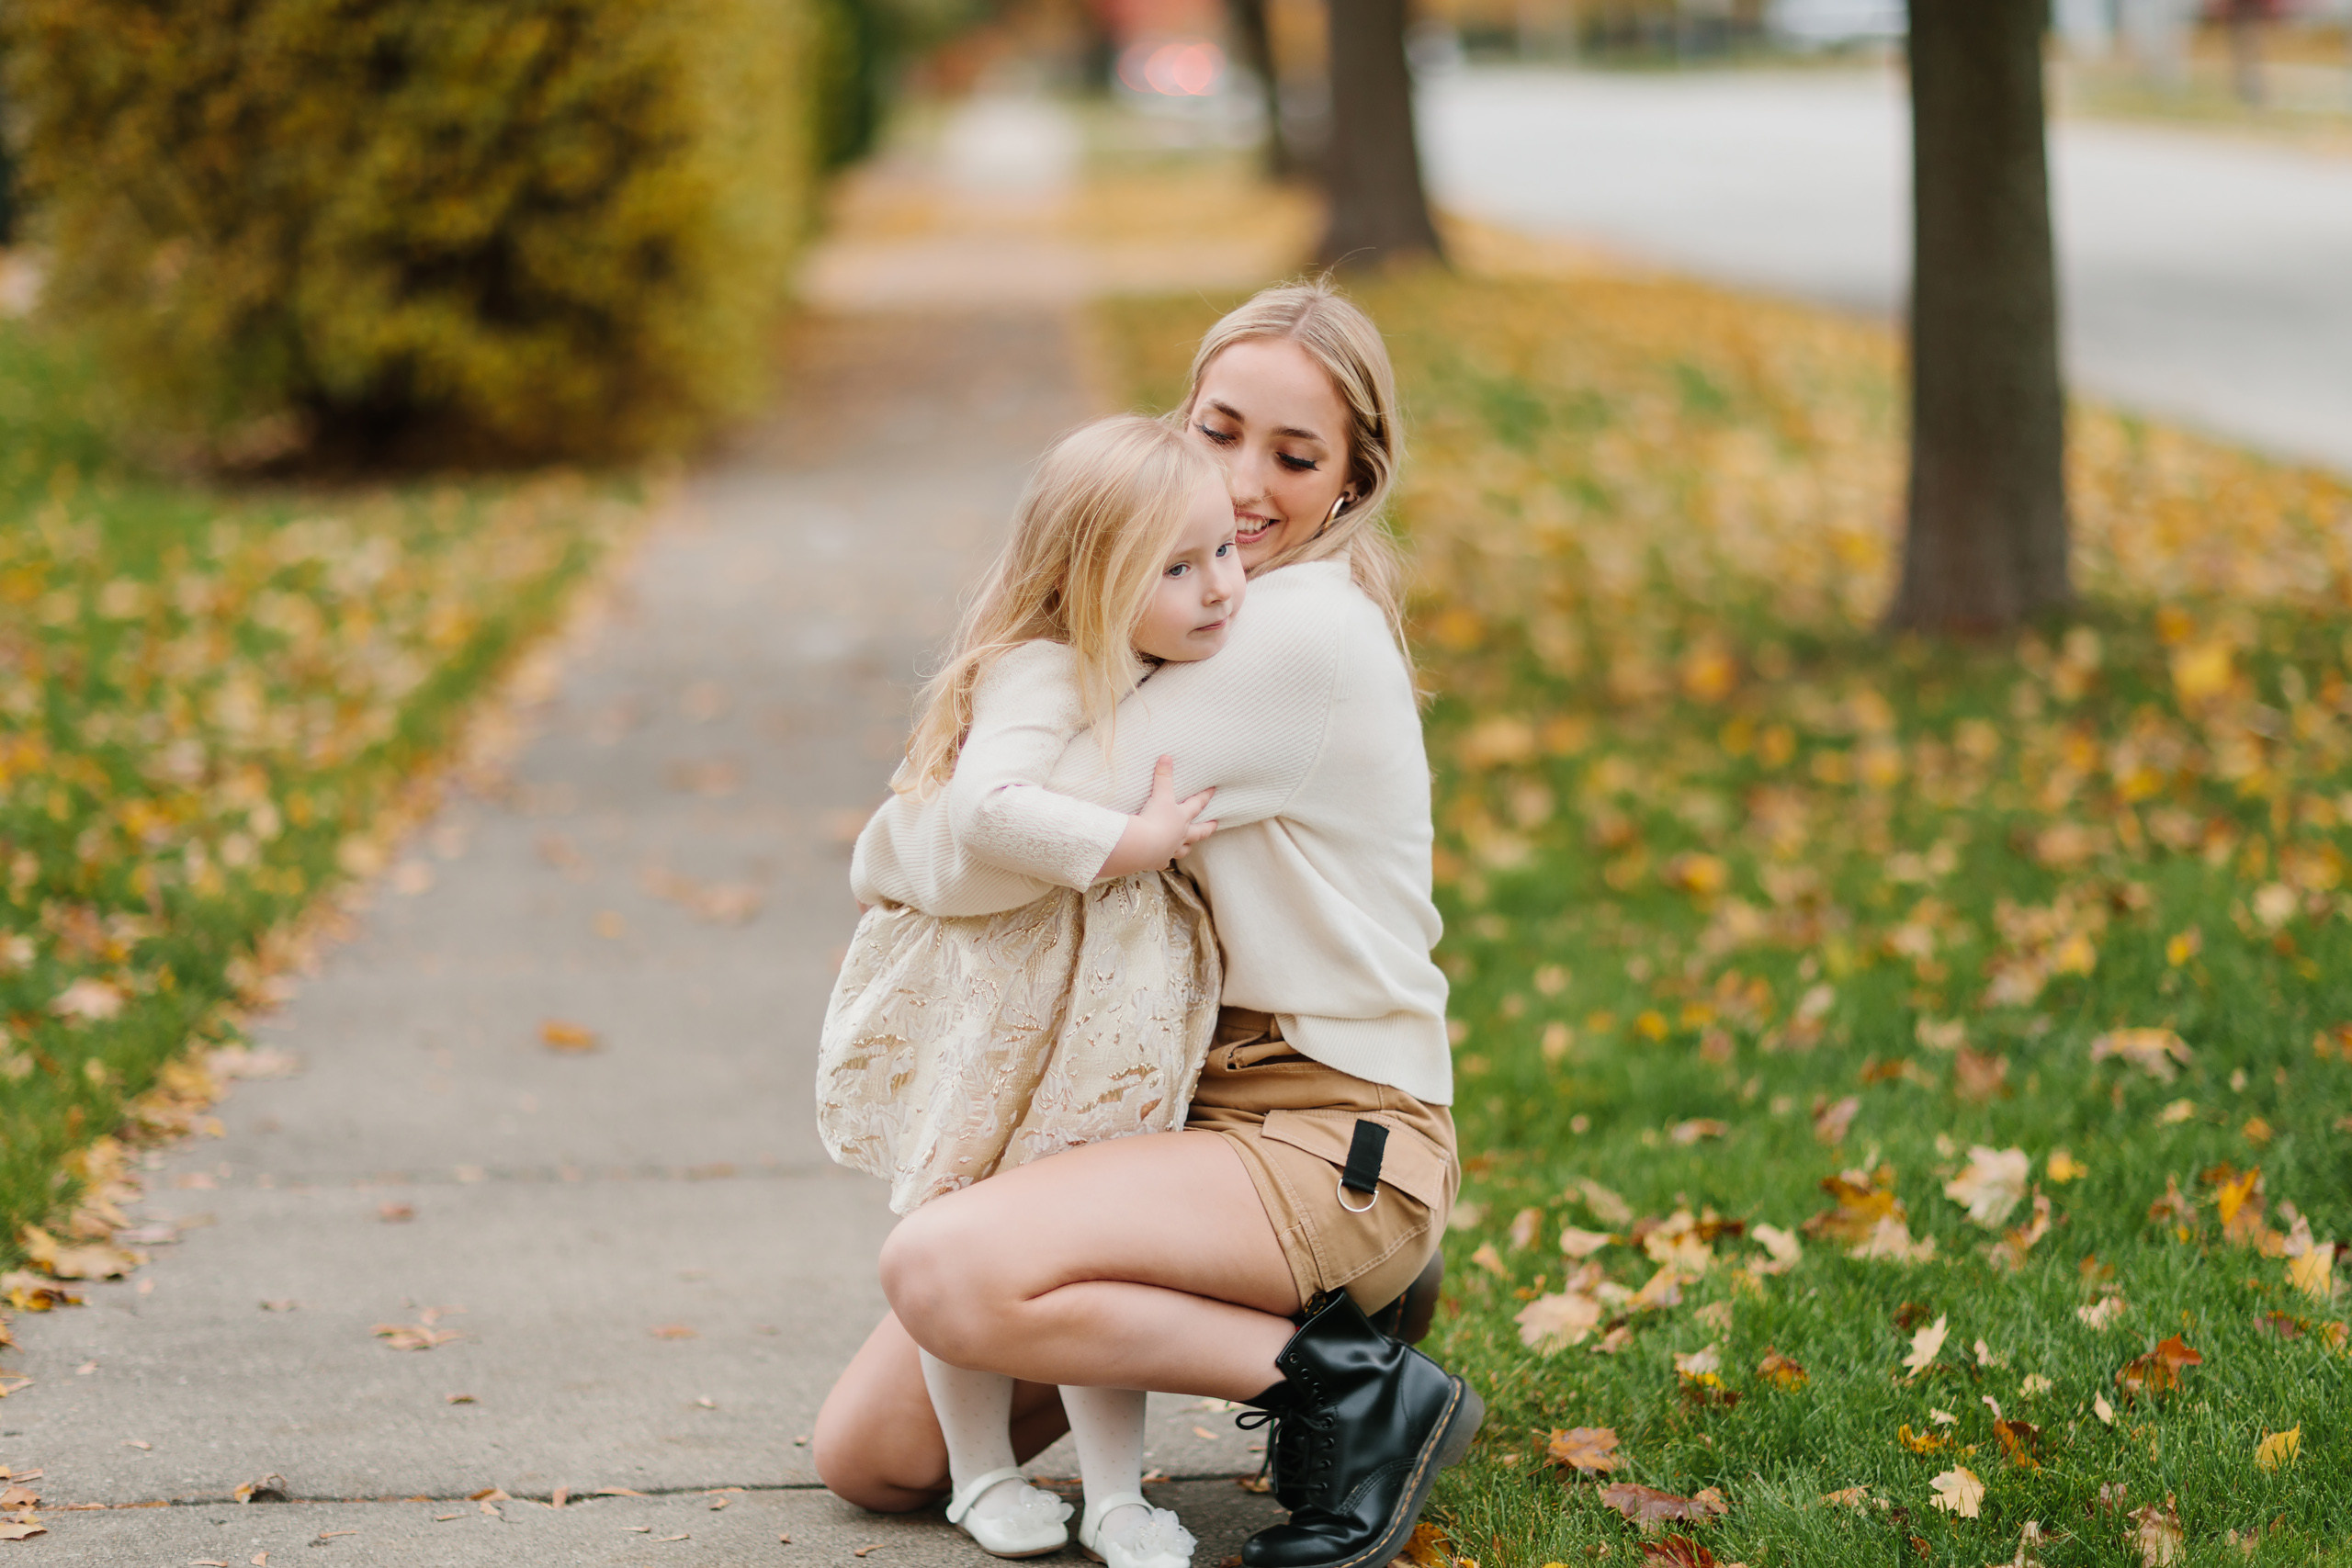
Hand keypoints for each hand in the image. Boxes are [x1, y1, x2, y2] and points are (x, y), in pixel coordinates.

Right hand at [1096, 755, 1216, 878]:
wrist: (1142, 845)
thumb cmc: (1153, 819)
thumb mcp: (1159, 795)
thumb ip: (1162, 776)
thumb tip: (1166, 756)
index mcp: (1181, 818)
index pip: (1197, 804)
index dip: (1205, 796)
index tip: (1214, 790)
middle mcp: (1180, 835)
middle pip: (1198, 832)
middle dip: (1207, 828)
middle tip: (1215, 825)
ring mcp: (1171, 849)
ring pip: (1184, 849)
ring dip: (1187, 846)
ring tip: (1188, 846)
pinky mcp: (1158, 860)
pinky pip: (1163, 860)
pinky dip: (1163, 859)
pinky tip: (1161, 858)